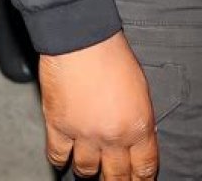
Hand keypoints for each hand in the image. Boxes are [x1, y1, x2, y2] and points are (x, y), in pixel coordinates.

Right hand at [40, 32, 157, 179]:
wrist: (80, 35)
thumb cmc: (110, 52)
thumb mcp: (140, 88)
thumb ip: (138, 118)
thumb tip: (135, 137)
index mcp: (138, 126)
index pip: (144, 169)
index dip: (141, 180)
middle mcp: (113, 136)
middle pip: (117, 176)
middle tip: (114, 180)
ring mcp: (84, 134)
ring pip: (87, 171)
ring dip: (88, 172)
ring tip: (88, 169)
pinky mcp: (58, 125)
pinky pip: (58, 155)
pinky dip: (59, 160)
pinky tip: (63, 158)